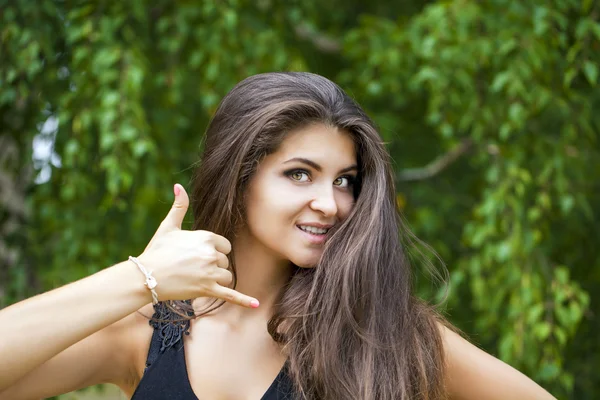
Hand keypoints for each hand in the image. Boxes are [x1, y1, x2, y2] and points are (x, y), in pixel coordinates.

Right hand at [135, 183, 258, 307]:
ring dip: (216, 280)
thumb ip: (179, 206)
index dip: (214, 252)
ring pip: (227, 277)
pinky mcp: (208, 290)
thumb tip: (178, 186)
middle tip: (192, 269)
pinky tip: (256, 305)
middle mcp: (211, 254)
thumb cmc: (156, 251)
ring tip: (197, 280)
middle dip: (213, 267)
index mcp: (206, 237)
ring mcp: (211, 273)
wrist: (145, 276)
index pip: (225, 246)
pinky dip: (244, 301)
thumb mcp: (168, 226)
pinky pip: (231, 295)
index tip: (197, 256)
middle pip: (225, 262)